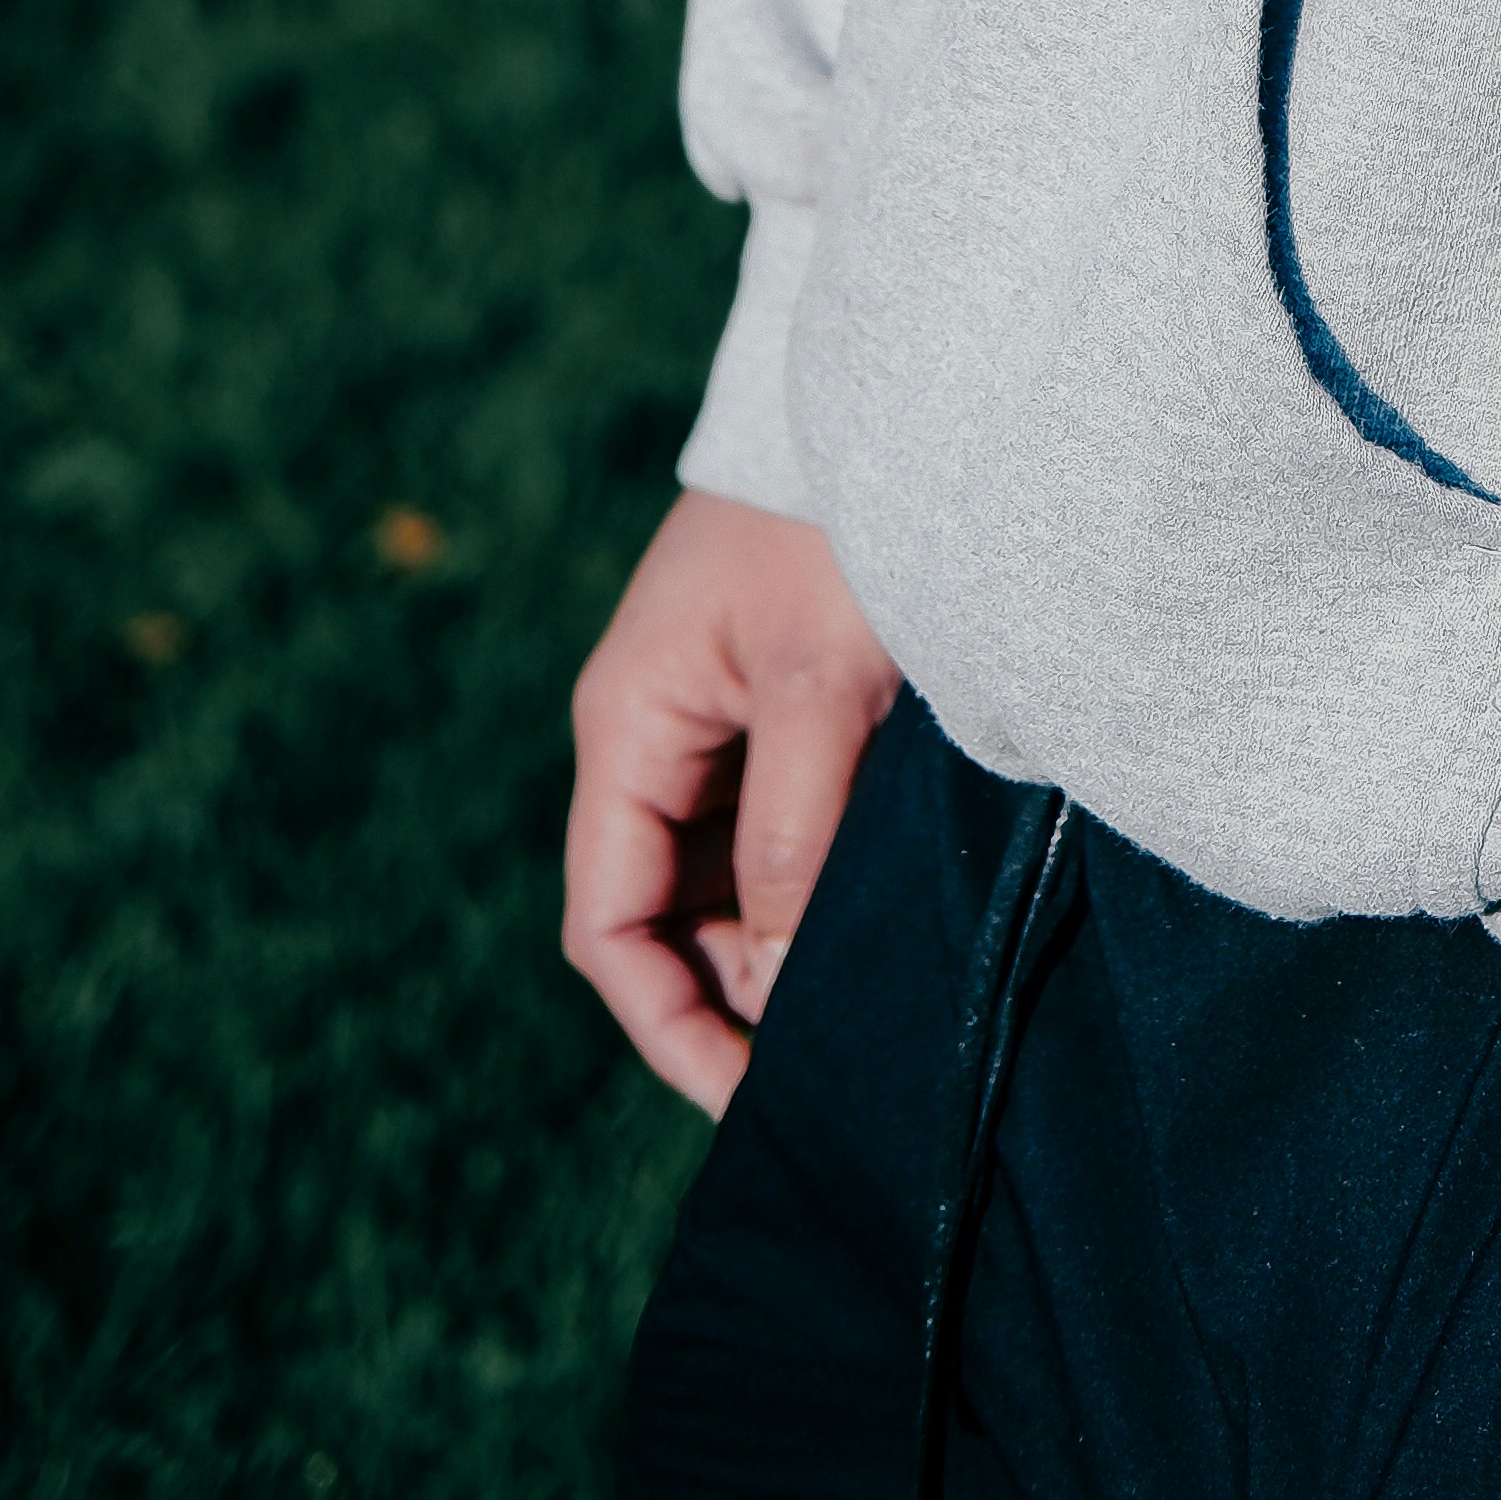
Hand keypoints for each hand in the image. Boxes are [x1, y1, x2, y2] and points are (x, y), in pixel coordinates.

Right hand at [564, 486, 899, 1114]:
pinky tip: (867, 917)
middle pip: (664, 917)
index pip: (611, 926)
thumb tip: (770, 989)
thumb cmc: (836, 534)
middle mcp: (650, 738)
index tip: (746, 1094)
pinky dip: (806, 883)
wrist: (889, 405)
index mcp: (627, 732)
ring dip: (773, 943)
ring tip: (858, 1000)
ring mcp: (707, 723)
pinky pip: (767, 828)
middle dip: (729, 996)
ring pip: (719, 881)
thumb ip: (791, 840)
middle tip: (827, 1060)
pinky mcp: (769, 709)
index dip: (668, 1023)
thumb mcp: (821, 691)